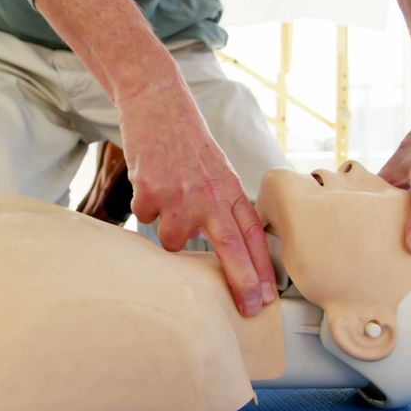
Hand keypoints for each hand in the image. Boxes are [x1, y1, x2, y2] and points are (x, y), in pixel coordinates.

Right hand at [118, 79, 277, 316]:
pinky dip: (145, 206)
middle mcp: (209, 194)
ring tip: (168, 195)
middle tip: (250, 309)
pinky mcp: (151, 192)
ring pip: (174, 240)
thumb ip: (220, 204)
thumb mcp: (215, 169)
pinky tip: (150, 181)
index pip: (252, 234)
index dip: (260, 267)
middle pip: (230, 247)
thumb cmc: (186, 138)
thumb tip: (220, 243)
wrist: (156, 102)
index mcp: (229, 187)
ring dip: (169, 228)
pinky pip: (146, 218)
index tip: (265, 296)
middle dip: (241, 282)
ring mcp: (180, 195)